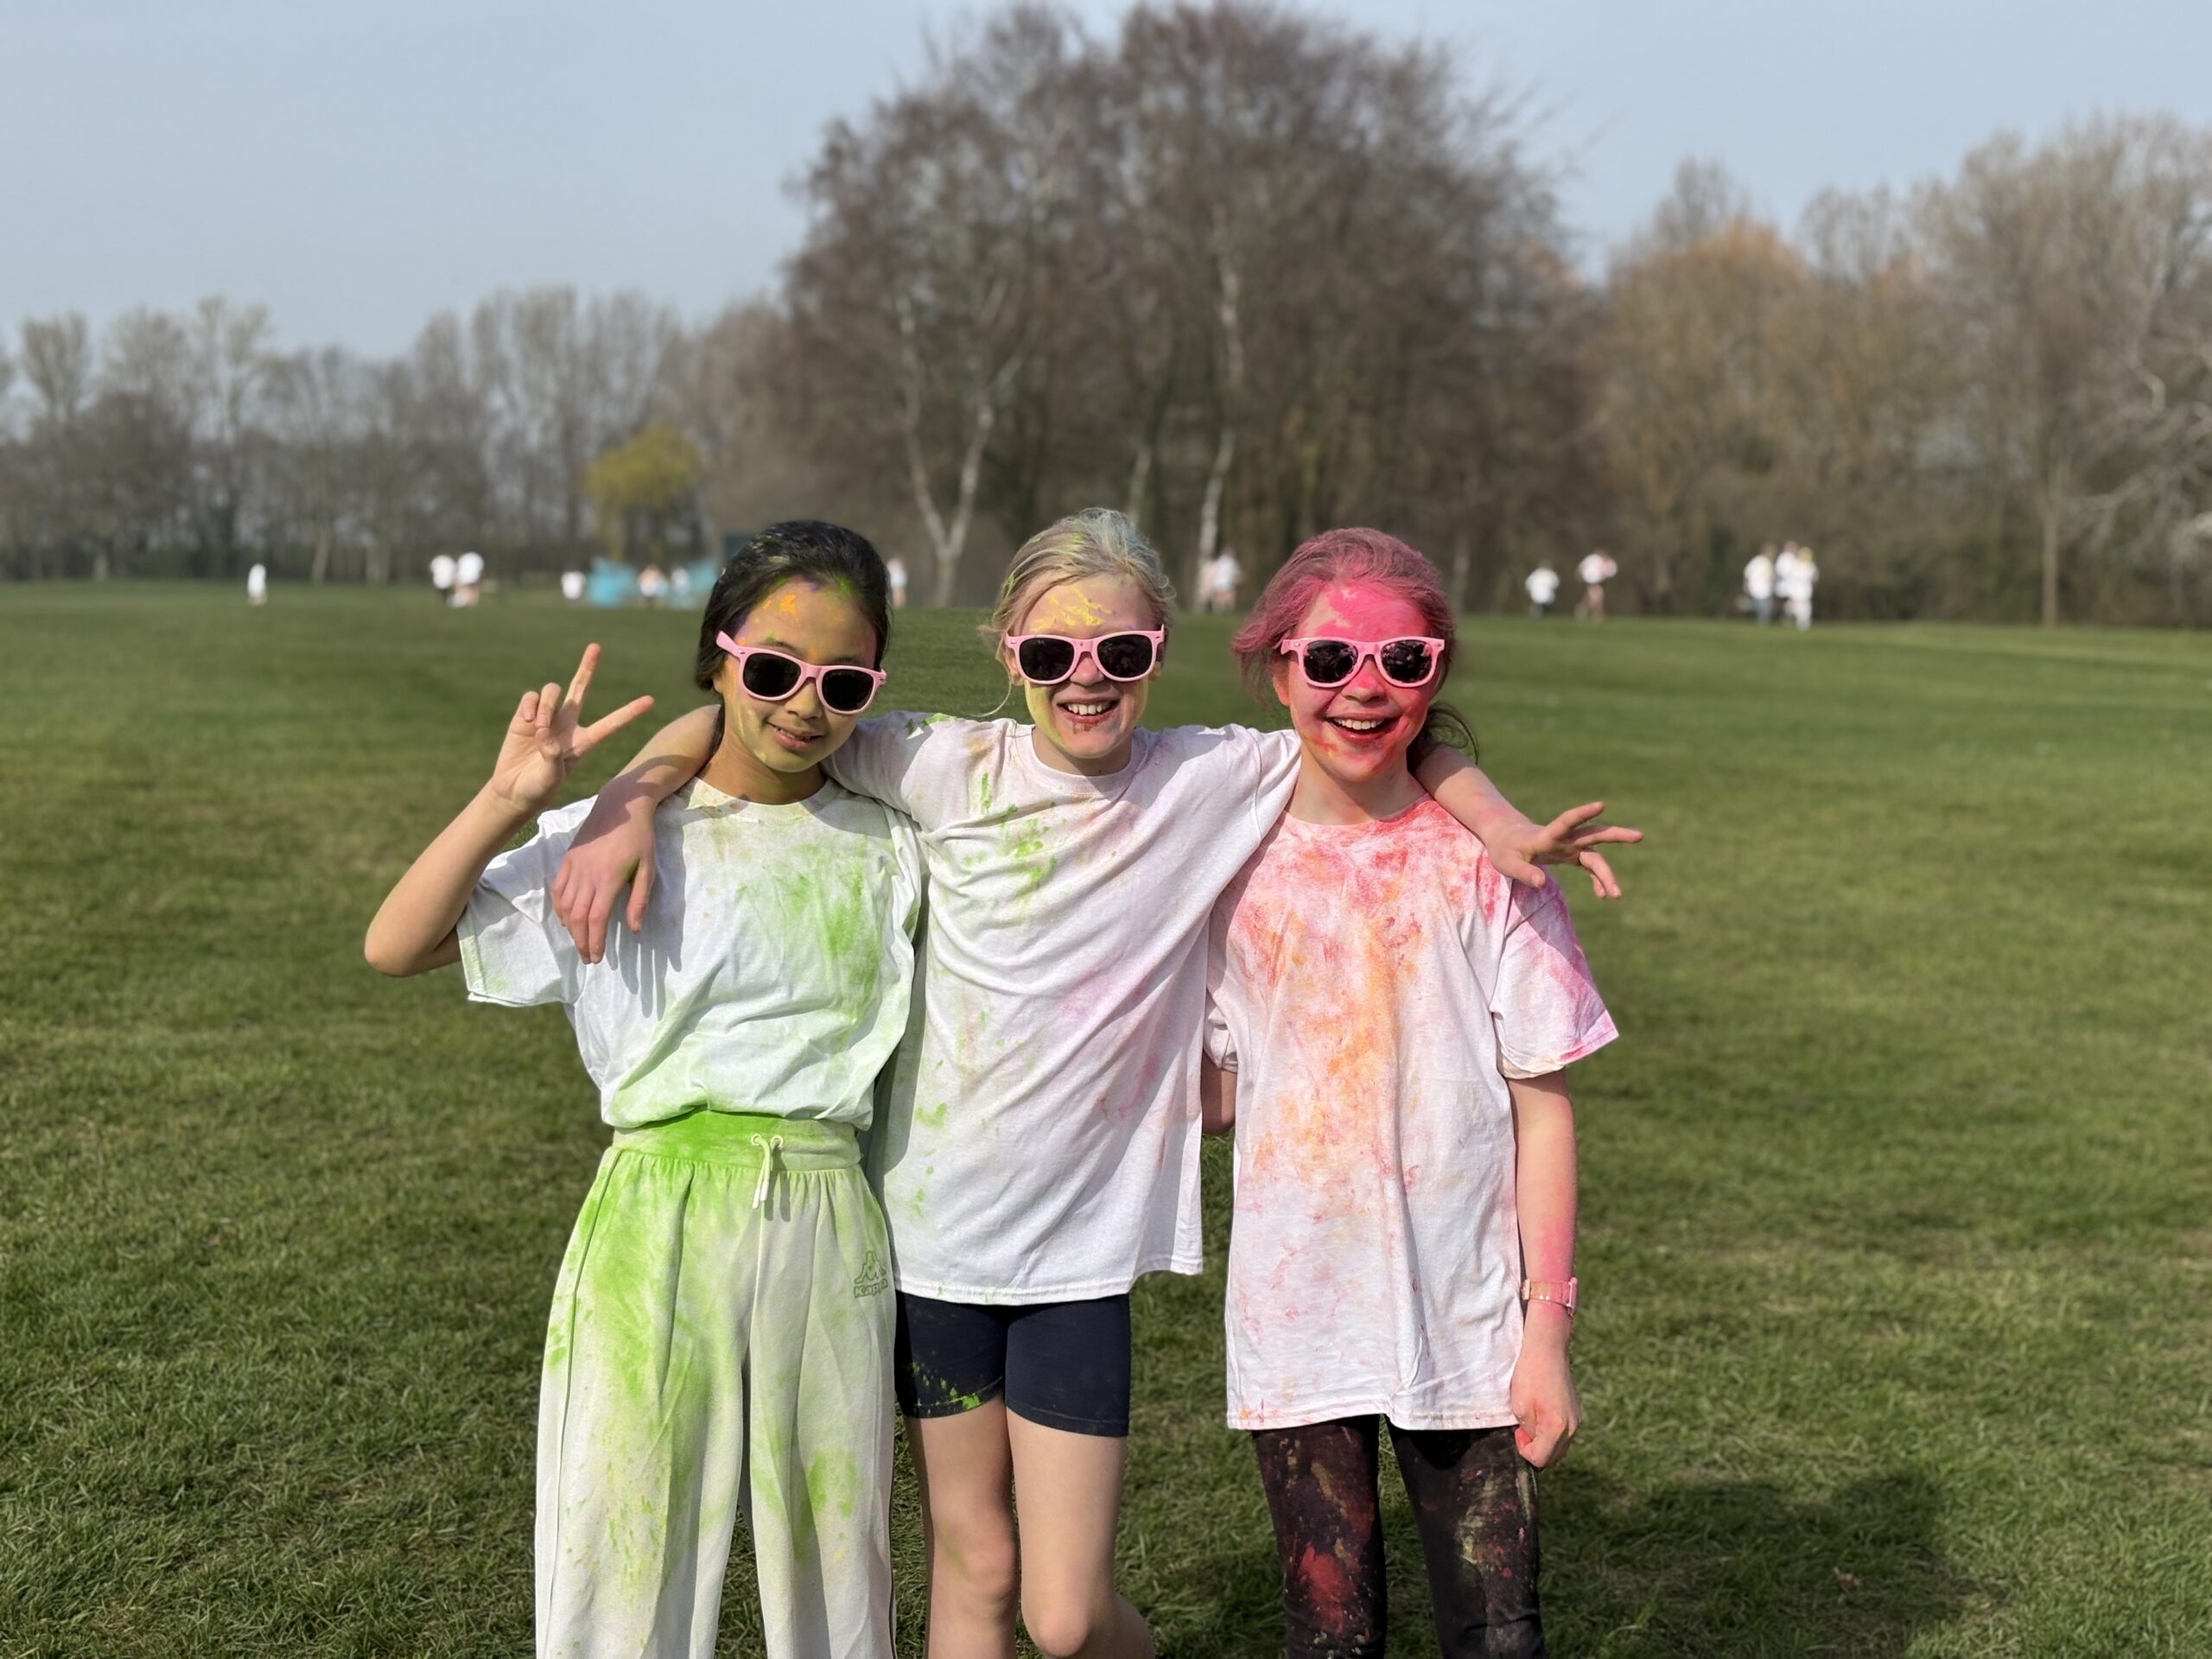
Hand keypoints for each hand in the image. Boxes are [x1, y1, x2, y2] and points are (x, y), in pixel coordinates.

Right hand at [485, 645, 653, 819]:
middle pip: (581, 688)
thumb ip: (552, 757)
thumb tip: (545, 732)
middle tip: (596, 647)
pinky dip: (529, 705)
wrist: (513, 791)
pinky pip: (531, 697)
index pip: (611, 724)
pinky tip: (525, 720)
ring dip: (546, 705)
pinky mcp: (524, 716)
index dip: (630, 713)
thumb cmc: (537, 789)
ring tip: (538, 727)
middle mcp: (567, 724)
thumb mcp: (550, 779)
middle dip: (587, 667)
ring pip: (552, 691)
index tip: (650, 701)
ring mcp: (546, 717)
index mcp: (584, 742)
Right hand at [550, 783, 660, 963]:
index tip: (596, 957)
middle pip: (578, 917)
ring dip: (569, 928)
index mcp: (608, 878)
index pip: (596, 918)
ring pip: (564, 905)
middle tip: (587, 957)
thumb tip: (634, 929)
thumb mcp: (648, 868)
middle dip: (581, 941)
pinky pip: (557, 888)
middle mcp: (587, 875)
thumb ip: (639, 899)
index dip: (595, 941)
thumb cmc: (639, 837)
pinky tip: (566, 919)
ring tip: (578, 942)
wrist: (619, 806)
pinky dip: (559, 908)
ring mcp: (574, 866)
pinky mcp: (567, 859)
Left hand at [1488, 801, 1642, 898]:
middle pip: (1593, 834)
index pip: (1566, 821)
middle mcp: (1563, 839)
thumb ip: (1523, 873)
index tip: (1601, 804)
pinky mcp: (1570, 854)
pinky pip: (1589, 865)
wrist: (1507, 837)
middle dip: (1616, 835)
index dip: (1582, 813)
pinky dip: (1596, 879)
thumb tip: (1541, 883)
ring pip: (1595, 853)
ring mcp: (1569, 846)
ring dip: (1607, 872)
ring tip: (1616, 895)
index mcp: (1547, 836)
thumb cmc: (1504, 850)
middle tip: (1640, 836)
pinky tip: (1602, 895)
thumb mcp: (1506, 863)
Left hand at [1509, 1323, 1579, 1467]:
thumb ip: (1528, 1432)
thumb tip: (1534, 1443)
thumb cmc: (1530, 1376)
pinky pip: (1564, 1435)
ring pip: (1559, 1448)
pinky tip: (1540, 1416)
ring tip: (1531, 1422)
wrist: (1547, 1350)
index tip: (1517, 1431)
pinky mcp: (1576, 1413)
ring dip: (1544, 1443)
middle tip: (1522, 1429)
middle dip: (1535, 1450)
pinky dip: (1551, 1434)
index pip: (1540, 1459)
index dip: (1524, 1449)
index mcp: (1556, 1428)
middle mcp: (1571, 1428)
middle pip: (1553, 1458)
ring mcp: (1576, 1420)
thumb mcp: (1520, 1408)